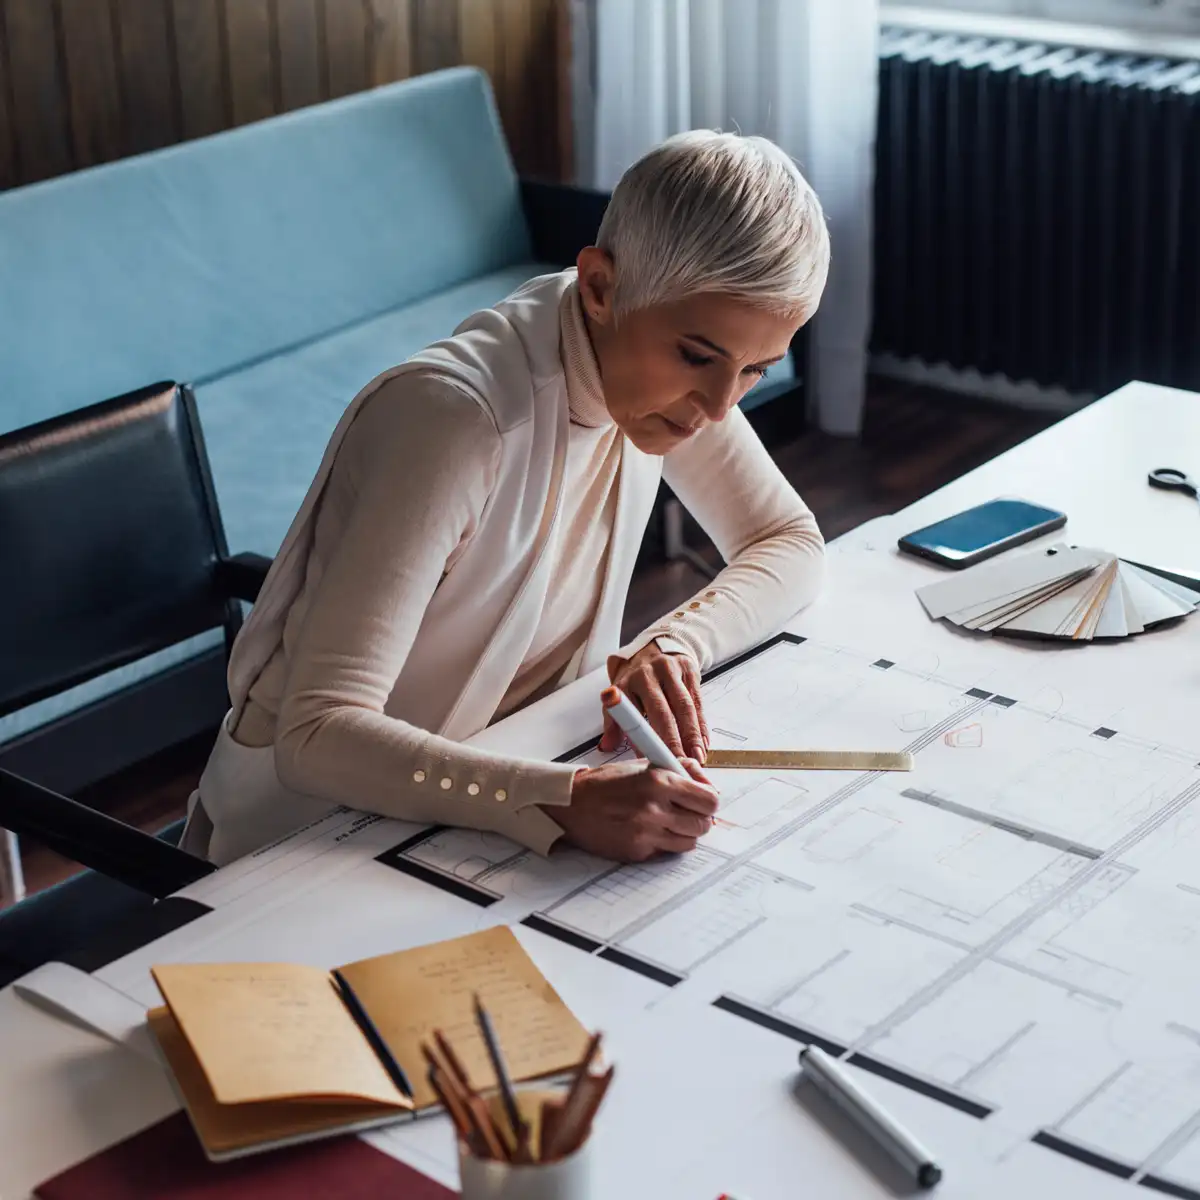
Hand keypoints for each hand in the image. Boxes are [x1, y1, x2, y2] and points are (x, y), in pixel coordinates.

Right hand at [550, 759, 718, 862]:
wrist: (572, 804)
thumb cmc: (605, 784)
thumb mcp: (643, 765)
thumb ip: (676, 769)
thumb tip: (703, 778)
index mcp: (659, 781)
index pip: (709, 800)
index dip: (709, 802)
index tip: (704, 802)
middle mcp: (655, 807)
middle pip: (703, 825)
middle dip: (699, 819)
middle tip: (688, 814)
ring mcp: (646, 832)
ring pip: (688, 842)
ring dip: (683, 834)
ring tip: (668, 823)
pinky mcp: (637, 851)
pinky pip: (666, 852)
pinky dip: (664, 844)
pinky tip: (650, 832)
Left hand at [601, 644, 709, 762]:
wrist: (654, 646)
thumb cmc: (636, 676)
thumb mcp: (619, 694)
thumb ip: (614, 722)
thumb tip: (607, 746)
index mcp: (626, 683)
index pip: (633, 715)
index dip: (642, 739)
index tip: (649, 759)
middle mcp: (647, 675)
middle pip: (662, 711)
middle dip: (672, 741)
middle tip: (678, 763)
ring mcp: (670, 670)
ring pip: (683, 706)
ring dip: (692, 735)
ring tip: (696, 757)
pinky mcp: (688, 670)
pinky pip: (697, 701)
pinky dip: (701, 725)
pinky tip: (703, 743)